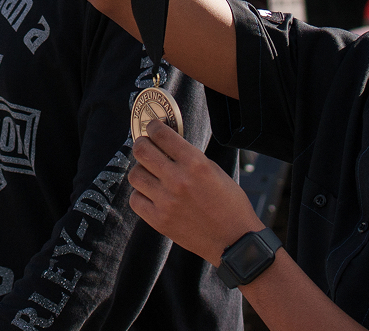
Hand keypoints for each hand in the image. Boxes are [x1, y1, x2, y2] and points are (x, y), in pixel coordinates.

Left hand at [129, 120, 263, 265]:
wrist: (234, 241)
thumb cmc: (230, 204)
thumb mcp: (215, 171)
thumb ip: (190, 157)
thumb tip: (168, 145)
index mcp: (195, 163)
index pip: (162, 135)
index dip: (153, 127)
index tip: (152, 127)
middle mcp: (177, 179)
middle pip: (141, 151)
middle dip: (141, 144)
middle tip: (144, 146)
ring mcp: (166, 201)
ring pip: (135, 175)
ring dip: (141, 170)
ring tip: (150, 173)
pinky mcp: (159, 220)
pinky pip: (136, 200)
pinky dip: (141, 194)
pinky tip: (151, 194)